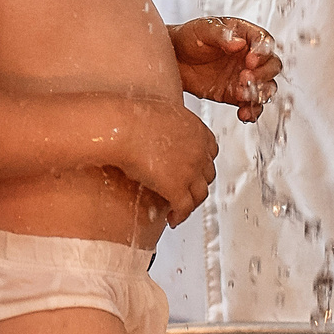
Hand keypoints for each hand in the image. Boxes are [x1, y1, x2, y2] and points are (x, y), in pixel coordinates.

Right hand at [109, 94, 219, 222]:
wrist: (123, 129)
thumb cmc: (133, 118)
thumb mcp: (163, 114)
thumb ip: (171, 126)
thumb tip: (162, 132)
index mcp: (197, 131)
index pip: (211, 151)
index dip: (202, 162)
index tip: (195, 167)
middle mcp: (199, 151)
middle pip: (207, 174)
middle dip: (197, 183)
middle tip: (186, 188)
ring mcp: (190, 171)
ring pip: (200, 194)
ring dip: (191, 203)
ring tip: (180, 208)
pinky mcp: (177, 188)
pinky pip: (184, 208)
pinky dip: (180, 216)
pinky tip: (173, 219)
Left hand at [170, 16, 282, 120]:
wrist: (172, 59)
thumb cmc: (188, 37)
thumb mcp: (203, 29)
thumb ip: (221, 34)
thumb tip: (238, 43)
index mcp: (245, 35)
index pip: (264, 41)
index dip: (262, 52)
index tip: (250, 60)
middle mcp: (249, 56)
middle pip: (272, 65)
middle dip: (263, 74)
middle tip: (246, 78)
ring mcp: (244, 76)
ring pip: (266, 87)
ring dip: (259, 94)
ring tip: (242, 95)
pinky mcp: (236, 95)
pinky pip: (251, 105)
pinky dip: (251, 111)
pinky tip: (243, 113)